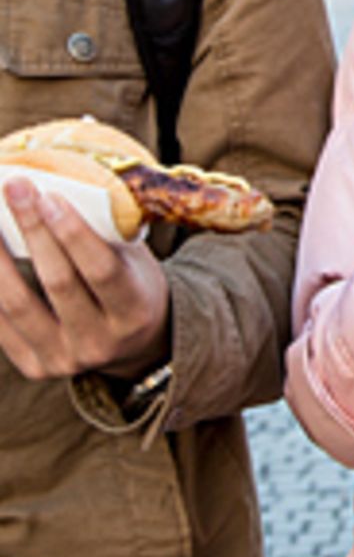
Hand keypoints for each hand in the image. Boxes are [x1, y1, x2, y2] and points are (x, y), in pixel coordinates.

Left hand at [0, 179, 170, 379]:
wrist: (134, 343)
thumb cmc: (133, 285)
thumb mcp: (135, 263)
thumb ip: (105, 238)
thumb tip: (55, 194)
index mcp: (134, 312)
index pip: (101, 270)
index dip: (74, 234)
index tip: (50, 196)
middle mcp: (100, 342)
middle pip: (58, 282)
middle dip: (33, 230)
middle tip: (15, 189)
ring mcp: (64, 359)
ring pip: (17, 304)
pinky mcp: (34, 367)